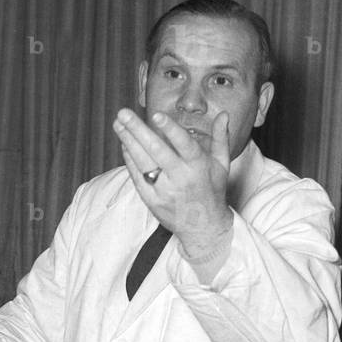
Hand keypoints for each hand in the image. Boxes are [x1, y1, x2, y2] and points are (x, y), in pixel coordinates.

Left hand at [112, 108, 232, 253]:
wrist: (204, 227)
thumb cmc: (213, 191)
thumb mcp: (222, 164)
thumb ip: (221, 138)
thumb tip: (223, 114)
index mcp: (198, 166)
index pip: (183, 144)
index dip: (170, 129)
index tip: (156, 115)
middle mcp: (180, 178)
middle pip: (157, 151)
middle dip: (138, 130)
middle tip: (123, 113)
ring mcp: (165, 191)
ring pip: (143, 163)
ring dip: (129, 142)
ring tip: (118, 123)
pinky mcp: (153, 201)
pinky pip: (138, 178)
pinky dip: (130, 160)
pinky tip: (124, 144)